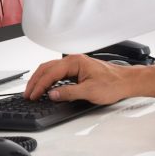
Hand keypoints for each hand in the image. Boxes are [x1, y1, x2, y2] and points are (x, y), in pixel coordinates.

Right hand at [23, 54, 154, 104]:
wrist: (127, 82)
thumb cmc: (113, 84)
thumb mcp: (89, 92)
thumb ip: (68, 93)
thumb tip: (51, 95)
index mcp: (74, 62)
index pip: (50, 73)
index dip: (40, 85)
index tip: (33, 95)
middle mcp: (73, 60)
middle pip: (47, 68)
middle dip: (35, 81)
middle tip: (28, 93)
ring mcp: (75, 64)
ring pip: (51, 69)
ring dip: (41, 79)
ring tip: (33, 90)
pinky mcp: (78, 70)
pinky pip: (58, 72)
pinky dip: (49, 79)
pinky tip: (47, 87)